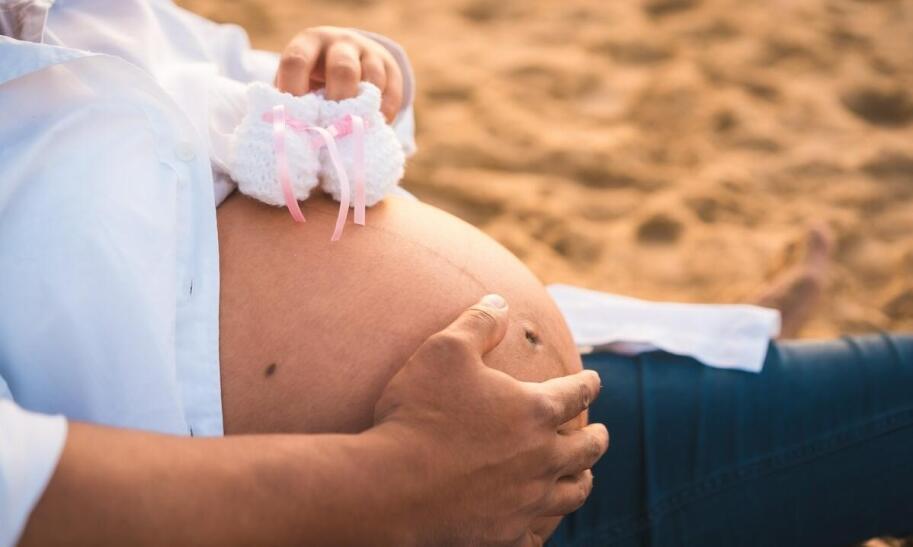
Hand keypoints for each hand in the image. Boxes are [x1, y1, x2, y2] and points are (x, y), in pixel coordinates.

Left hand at [275, 26, 403, 121]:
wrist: (348, 59)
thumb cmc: (313, 82)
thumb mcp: (300, 84)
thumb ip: (297, 105)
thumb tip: (298, 140)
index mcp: (308, 43)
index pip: (297, 61)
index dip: (293, 90)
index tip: (297, 119)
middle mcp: (339, 43)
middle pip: (342, 69)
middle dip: (338, 101)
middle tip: (333, 127)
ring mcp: (368, 52)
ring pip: (372, 78)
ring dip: (364, 109)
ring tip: (355, 131)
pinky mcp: (390, 67)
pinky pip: (391, 93)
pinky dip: (383, 115)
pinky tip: (372, 127)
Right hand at [373, 294, 609, 545]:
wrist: (393, 486)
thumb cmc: (419, 412)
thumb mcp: (444, 350)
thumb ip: (478, 322)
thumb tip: (501, 301)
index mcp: (535, 410)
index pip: (576, 393)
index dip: (588, 385)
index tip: (594, 382)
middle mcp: (542, 458)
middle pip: (586, 449)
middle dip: (596, 438)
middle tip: (600, 434)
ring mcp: (527, 500)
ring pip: (572, 494)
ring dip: (583, 481)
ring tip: (584, 476)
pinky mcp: (505, 534)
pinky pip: (538, 538)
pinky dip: (545, 530)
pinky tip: (542, 528)